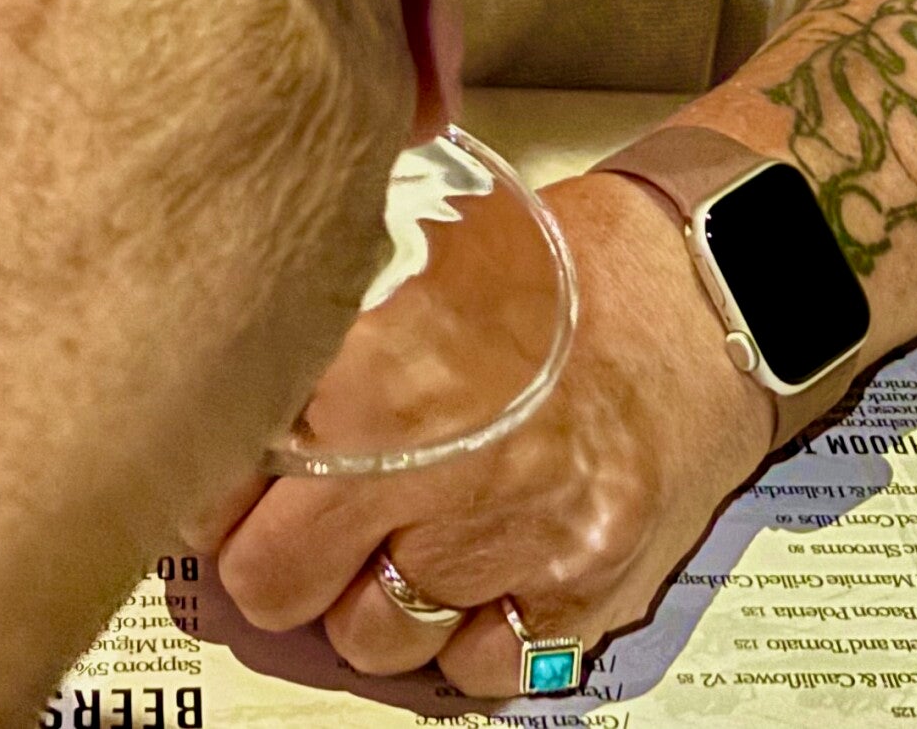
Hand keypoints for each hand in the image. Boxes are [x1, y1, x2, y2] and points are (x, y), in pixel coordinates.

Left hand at [216, 167, 773, 695]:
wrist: (704, 286)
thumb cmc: (559, 263)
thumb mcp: (419, 246)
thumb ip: (321, 328)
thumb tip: (222, 386)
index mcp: (386, 368)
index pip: (231, 480)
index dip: (212, 482)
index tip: (220, 474)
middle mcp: (446, 468)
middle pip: (280, 583)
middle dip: (272, 555)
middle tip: (292, 518)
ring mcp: (518, 544)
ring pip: (372, 640)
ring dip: (364, 597)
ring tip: (392, 532)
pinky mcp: (582, 595)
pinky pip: (477, 670)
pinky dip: (460, 633)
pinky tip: (469, 563)